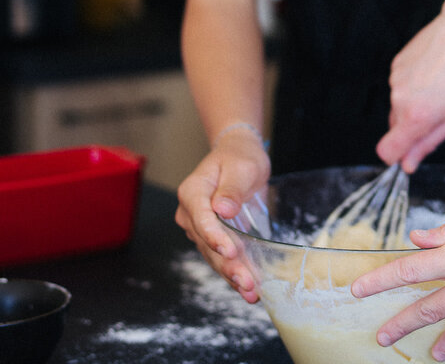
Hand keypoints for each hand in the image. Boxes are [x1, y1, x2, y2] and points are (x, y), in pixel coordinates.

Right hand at [175, 131, 269, 302]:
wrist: (238, 156)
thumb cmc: (239, 157)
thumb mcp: (242, 166)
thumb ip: (232, 188)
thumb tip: (222, 209)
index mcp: (193, 192)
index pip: (201, 218)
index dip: (215, 237)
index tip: (231, 252)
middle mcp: (191, 213)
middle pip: (207, 243)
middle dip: (227, 265)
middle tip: (246, 281)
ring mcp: (200, 228)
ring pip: (214, 256)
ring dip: (232, 275)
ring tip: (250, 291)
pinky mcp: (212, 238)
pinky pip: (221, 257)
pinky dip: (235, 273)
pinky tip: (249, 289)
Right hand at [377, 0, 444, 171]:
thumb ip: (429, 143)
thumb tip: (408, 164)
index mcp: (416, 115)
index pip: (385, 150)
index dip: (397, 155)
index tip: (410, 151)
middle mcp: (399, 97)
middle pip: (396, 126)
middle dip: (414, 125)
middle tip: (443, 109)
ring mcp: (396, 76)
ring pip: (399, 103)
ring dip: (416, 101)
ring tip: (443, 84)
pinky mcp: (398, 60)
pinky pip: (401, 84)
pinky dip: (415, 83)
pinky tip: (436, 70)